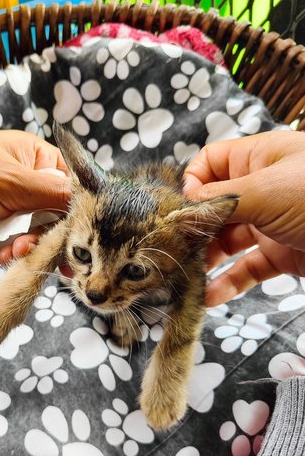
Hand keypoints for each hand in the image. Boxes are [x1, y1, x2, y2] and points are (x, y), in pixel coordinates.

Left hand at [0, 131, 69, 258]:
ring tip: (13, 252)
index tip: (79, 235)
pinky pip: (12, 245)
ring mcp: (8, 206)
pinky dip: (8, 253)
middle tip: (38, 247)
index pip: (71, 184)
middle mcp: (25, 181)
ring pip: (34, 235)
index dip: (77, 210)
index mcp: (34, 158)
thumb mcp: (13, 181)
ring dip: (26, 247)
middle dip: (46, 234)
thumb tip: (89, 204)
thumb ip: (55, 195)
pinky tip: (1, 255)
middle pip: (54, 215)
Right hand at [183, 130, 304, 305]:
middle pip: (213, 207)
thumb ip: (221, 199)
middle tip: (174, 254)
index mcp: (258, 158)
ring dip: (206, 261)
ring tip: (187, 279)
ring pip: (227, 242)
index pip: (209, 164)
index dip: (190, 185)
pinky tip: (212, 296)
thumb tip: (180, 208)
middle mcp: (261, 188)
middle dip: (192, 230)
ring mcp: (271, 223)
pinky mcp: (282, 255)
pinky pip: (248, 268)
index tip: (181, 213)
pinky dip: (229, 282)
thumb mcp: (268, 189)